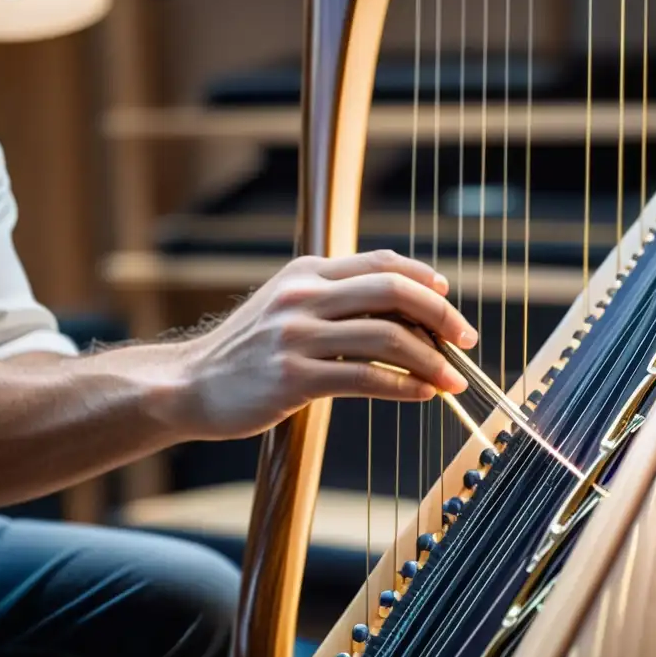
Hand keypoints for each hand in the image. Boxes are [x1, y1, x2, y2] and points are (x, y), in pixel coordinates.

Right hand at [169, 250, 477, 439]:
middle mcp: (304, 296)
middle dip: (441, 316)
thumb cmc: (247, 351)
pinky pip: (366, 378)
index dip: (425, 279)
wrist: (188, 385)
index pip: (382, 263)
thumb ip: (336, 299)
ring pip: (387, 337)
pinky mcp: (294, 378)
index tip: (449, 300)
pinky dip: (405, 386)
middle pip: (393, 292)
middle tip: (467, 339)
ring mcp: (297, 336)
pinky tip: (423, 393)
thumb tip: (405, 310)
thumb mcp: (287, 306)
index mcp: (308, 273)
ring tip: (453, 378)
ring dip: (432, 359)